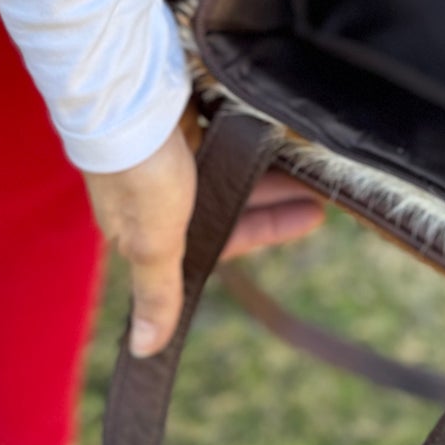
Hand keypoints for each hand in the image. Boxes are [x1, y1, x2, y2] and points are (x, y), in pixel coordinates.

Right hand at [83, 101, 325, 357]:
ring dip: (266, 162)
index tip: (312, 218)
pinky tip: (275, 125)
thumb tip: (143, 351)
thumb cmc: (137, 171)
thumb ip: (157, 291)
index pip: (221, 240)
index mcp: (151, 228)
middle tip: (323, 183)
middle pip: (231, 200)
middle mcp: (161, 193)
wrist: (121, 94)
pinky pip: (223, 129)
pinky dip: (248, 131)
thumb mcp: (153, 240)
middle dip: (275, 195)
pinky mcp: (175, 117)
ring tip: (307, 154)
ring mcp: (169, 154)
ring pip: (230, 165)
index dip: (267, 229)